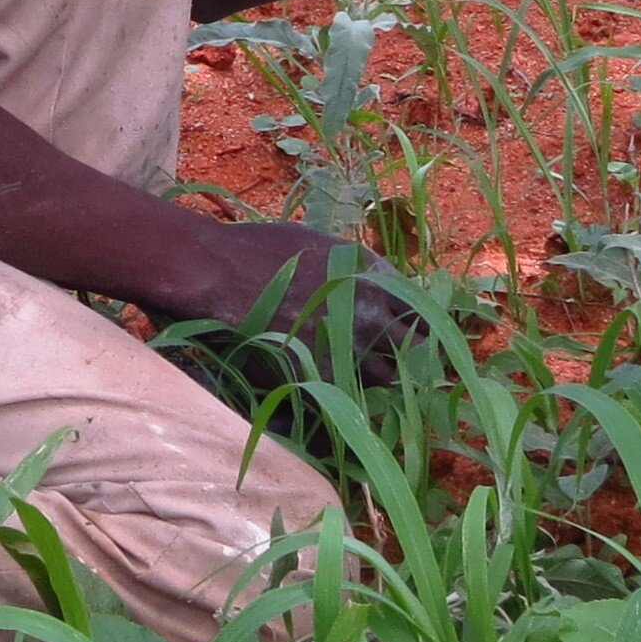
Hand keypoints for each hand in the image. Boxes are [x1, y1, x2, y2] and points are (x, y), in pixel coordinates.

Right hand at [166, 219, 418, 383]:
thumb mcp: (321, 245)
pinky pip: (350, 396)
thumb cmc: (262, 249)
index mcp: (373, 276)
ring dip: (380, 378)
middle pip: (416, 348)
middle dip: (414, 357)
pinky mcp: (317, 375)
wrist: (218, 271)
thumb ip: (357, 270)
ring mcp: (345, 347)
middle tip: (403, 365)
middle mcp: (369, 312)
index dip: (420, 326)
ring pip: (386, 377)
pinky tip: (336, 391)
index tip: (415, 335)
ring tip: (364, 377)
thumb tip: (378, 289)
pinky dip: (348, 396)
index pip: (422, 310)